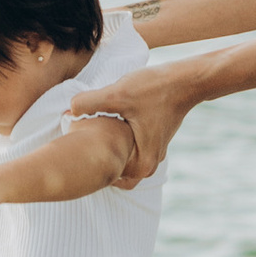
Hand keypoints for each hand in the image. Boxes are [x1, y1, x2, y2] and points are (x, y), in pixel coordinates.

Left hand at [68, 60, 196, 185]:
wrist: (186, 80)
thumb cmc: (155, 89)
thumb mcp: (118, 94)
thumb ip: (89, 102)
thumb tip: (68, 110)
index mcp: (141, 164)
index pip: (104, 176)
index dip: (87, 161)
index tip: (75, 144)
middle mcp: (148, 165)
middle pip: (112, 169)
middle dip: (96, 156)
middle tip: (78, 138)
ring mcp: (153, 153)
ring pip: (121, 157)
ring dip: (108, 146)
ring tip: (92, 127)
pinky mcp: (153, 140)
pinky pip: (129, 148)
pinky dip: (118, 139)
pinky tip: (109, 119)